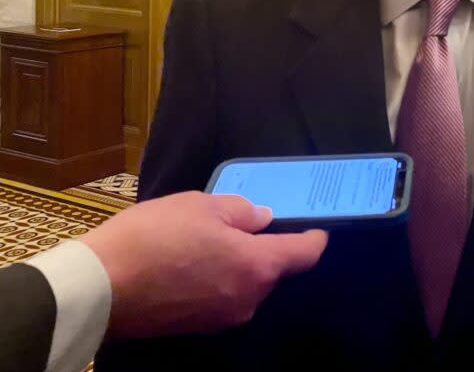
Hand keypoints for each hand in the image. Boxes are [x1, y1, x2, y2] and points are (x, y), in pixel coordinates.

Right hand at [81, 191, 328, 337]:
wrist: (98, 288)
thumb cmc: (155, 237)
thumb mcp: (202, 206)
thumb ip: (242, 212)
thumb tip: (263, 220)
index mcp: (258, 267)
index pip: (306, 254)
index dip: (315, 236)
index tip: (315, 224)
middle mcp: (248, 299)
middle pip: (273, 270)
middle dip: (265, 247)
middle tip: (245, 222)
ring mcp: (221, 318)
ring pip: (245, 284)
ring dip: (238, 263)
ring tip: (210, 238)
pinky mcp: (195, 327)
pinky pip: (220, 297)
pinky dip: (216, 278)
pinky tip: (191, 260)